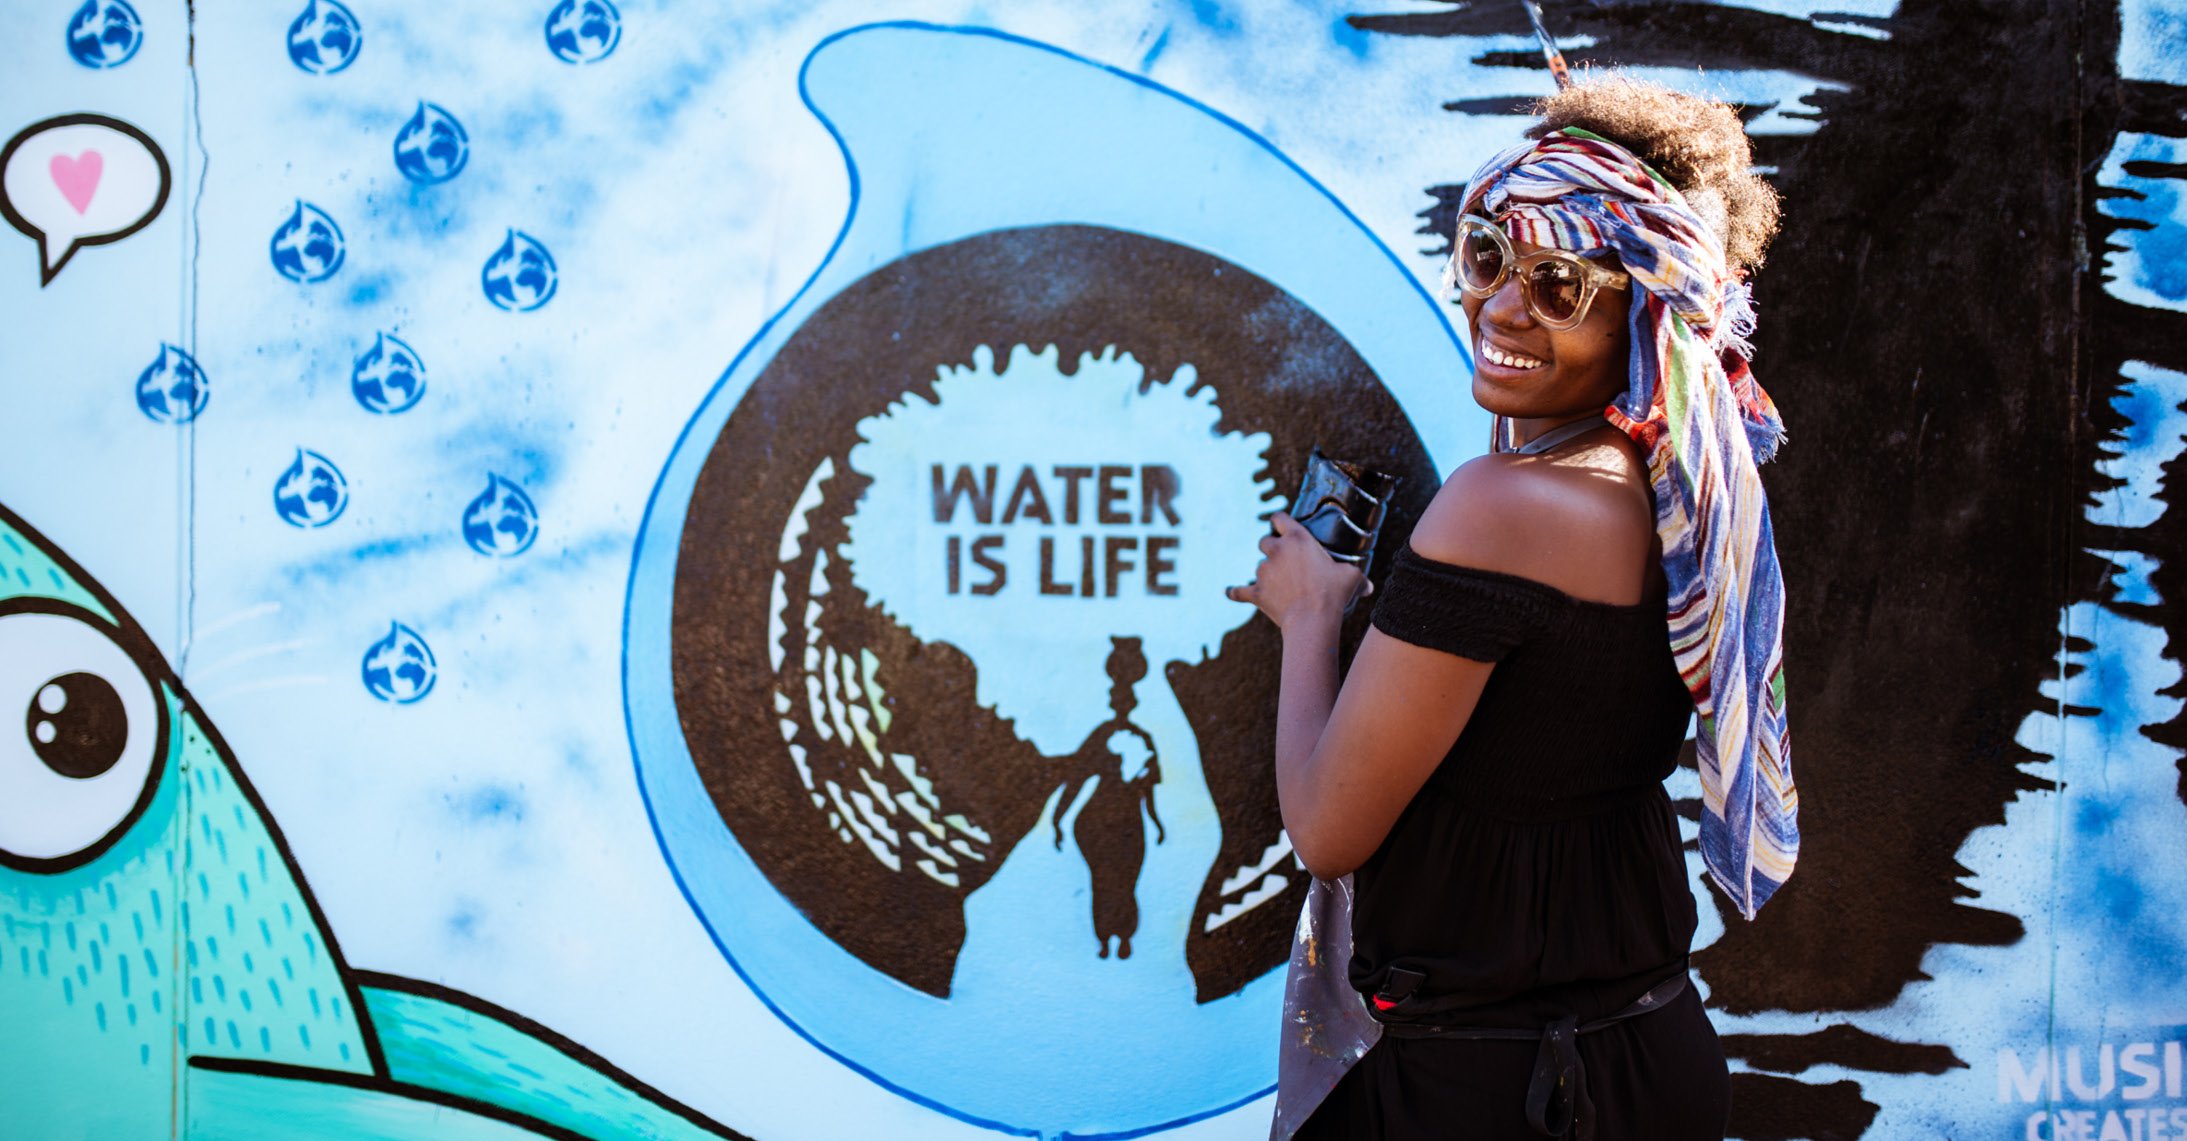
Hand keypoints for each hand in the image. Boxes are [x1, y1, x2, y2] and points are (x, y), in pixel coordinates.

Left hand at [1225, 512, 1370, 629]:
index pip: (1280, 519)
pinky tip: (1230, 592)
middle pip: (1264, 541)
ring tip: (1281, 586)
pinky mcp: (1256, 592)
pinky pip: (1240, 590)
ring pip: (1259, 567)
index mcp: (1297, 538)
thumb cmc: (1333, 594)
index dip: (1280, 521)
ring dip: (1266, 573)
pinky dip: (1236, 592)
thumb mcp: (1352, 578)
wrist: (1312, 619)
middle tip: (1283, 559)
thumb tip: (1369, 587)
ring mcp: (1263, 571)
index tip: (1282, 526)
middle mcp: (1276, 551)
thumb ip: (1358, 577)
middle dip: (1271, 548)